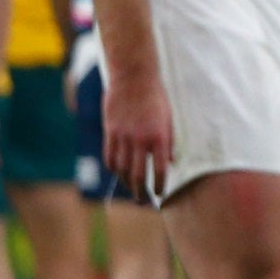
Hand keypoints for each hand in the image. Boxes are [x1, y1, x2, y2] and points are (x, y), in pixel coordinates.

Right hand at [104, 70, 173, 197]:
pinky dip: (113, 168)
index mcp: (159, 137)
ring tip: (131, 189)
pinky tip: (118, 172)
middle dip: (141, 191)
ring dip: (126, 182)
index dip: (159, 185)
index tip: (160, 194)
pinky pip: (110, 156)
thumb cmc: (156, 98)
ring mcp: (123, 136)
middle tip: (143, 200)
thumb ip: (169, 142)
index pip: (159, 170)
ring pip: (121, 168)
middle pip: (137, 174)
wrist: (134, 78)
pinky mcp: (110, 131)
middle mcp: (140, 139)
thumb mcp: (169, 119)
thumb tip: (170, 163)